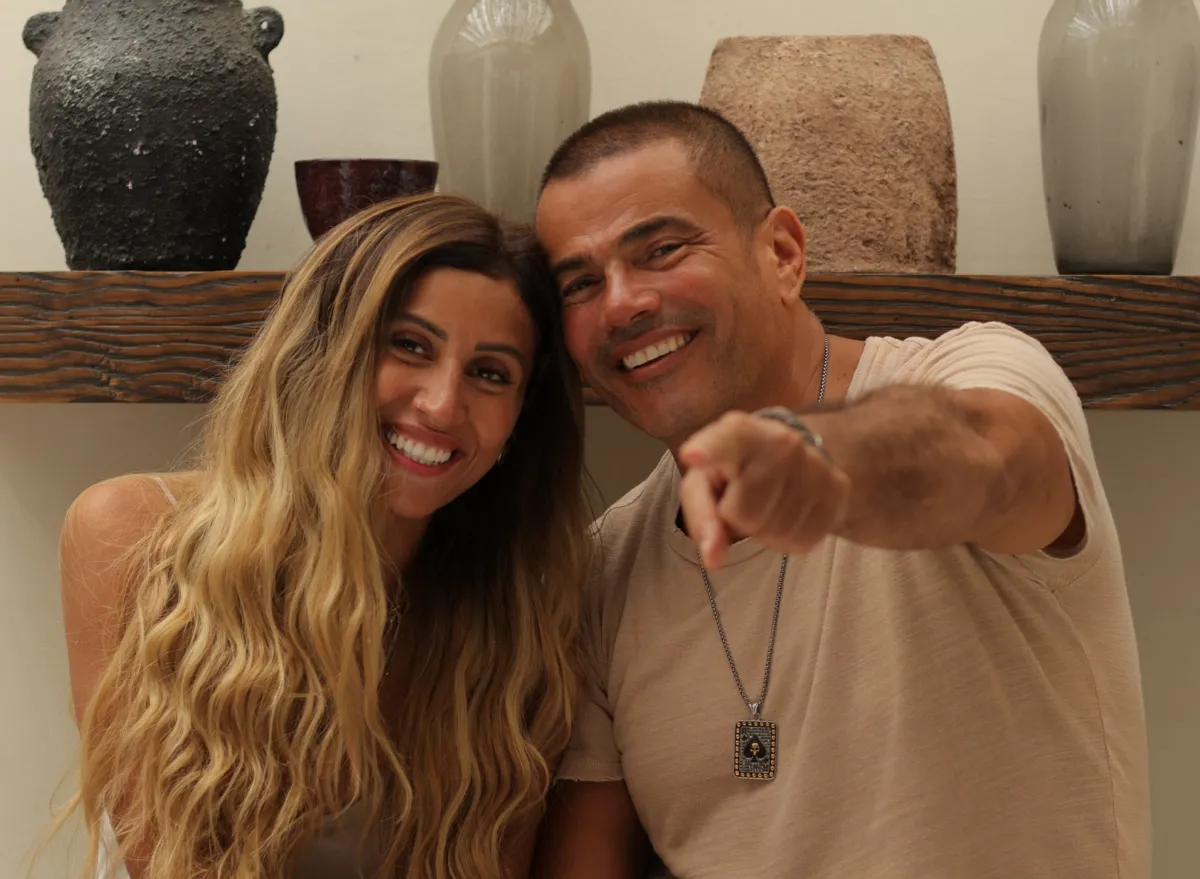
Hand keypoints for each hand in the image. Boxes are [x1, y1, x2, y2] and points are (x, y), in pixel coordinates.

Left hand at [678, 410, 850, 567]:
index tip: (692, 455)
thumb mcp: (705, 485)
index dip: (709, 449)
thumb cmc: (734, 473)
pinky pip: (803, 540)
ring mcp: (814, 463)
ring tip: (767, 505)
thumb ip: (702, 518)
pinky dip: (789, 539)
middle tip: (743, 500)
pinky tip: (787, 514)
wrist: (791, 456)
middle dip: (738, 518)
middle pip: (745, 513)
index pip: (725, 439)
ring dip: (765, 531)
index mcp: (739, 433)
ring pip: (777, 531)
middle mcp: (780, 442)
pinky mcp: (838, 488)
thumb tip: (713, 559)